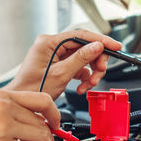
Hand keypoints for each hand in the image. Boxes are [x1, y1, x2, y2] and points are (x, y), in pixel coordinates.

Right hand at [0, 89, 59, 140]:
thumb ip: (1, 104)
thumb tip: (20, 113)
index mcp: (2, 96)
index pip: (42, 100)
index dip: (55, 113)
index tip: (57, 122)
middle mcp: (5, 109)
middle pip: (42, 123)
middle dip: (51, 137)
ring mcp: (3, 127)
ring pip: (41, 137)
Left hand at [4, 30, 121, 99]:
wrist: (25, 105)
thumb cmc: (33, 90)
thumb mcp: (61, 74)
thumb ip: (80, 59)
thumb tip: (97, 46)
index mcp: (49, 42)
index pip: (81, 35)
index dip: (101, 40)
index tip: (115, 46)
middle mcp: (52, 46)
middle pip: (85, 47)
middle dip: (96, 61)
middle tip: (100, 72)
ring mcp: (56, 56)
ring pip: (84, 58)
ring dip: (91, 72)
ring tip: (89, 84)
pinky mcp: (59, 65)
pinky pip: (79, 67)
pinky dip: (84, 77)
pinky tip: (82, 86)